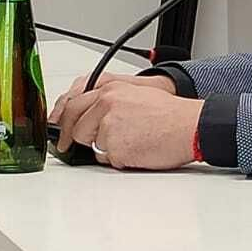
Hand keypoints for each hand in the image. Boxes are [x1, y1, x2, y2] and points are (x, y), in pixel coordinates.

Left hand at [53, 76, 200, 170]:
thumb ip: (107, 102)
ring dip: (107, 148)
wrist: (191, 126)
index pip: (72, 106)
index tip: (60, 132)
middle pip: (76, 128)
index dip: (64, 122)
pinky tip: (139, 149)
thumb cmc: (170, 114)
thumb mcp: (136, 94)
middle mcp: (106, 106)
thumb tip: (87, 117)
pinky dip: (121, 159)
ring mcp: (109, 128)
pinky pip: (109, 159)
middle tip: (92, 144)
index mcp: (109, 91)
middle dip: (82, 139)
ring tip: (133, 140)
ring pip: (93, 146)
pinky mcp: (116, 149)